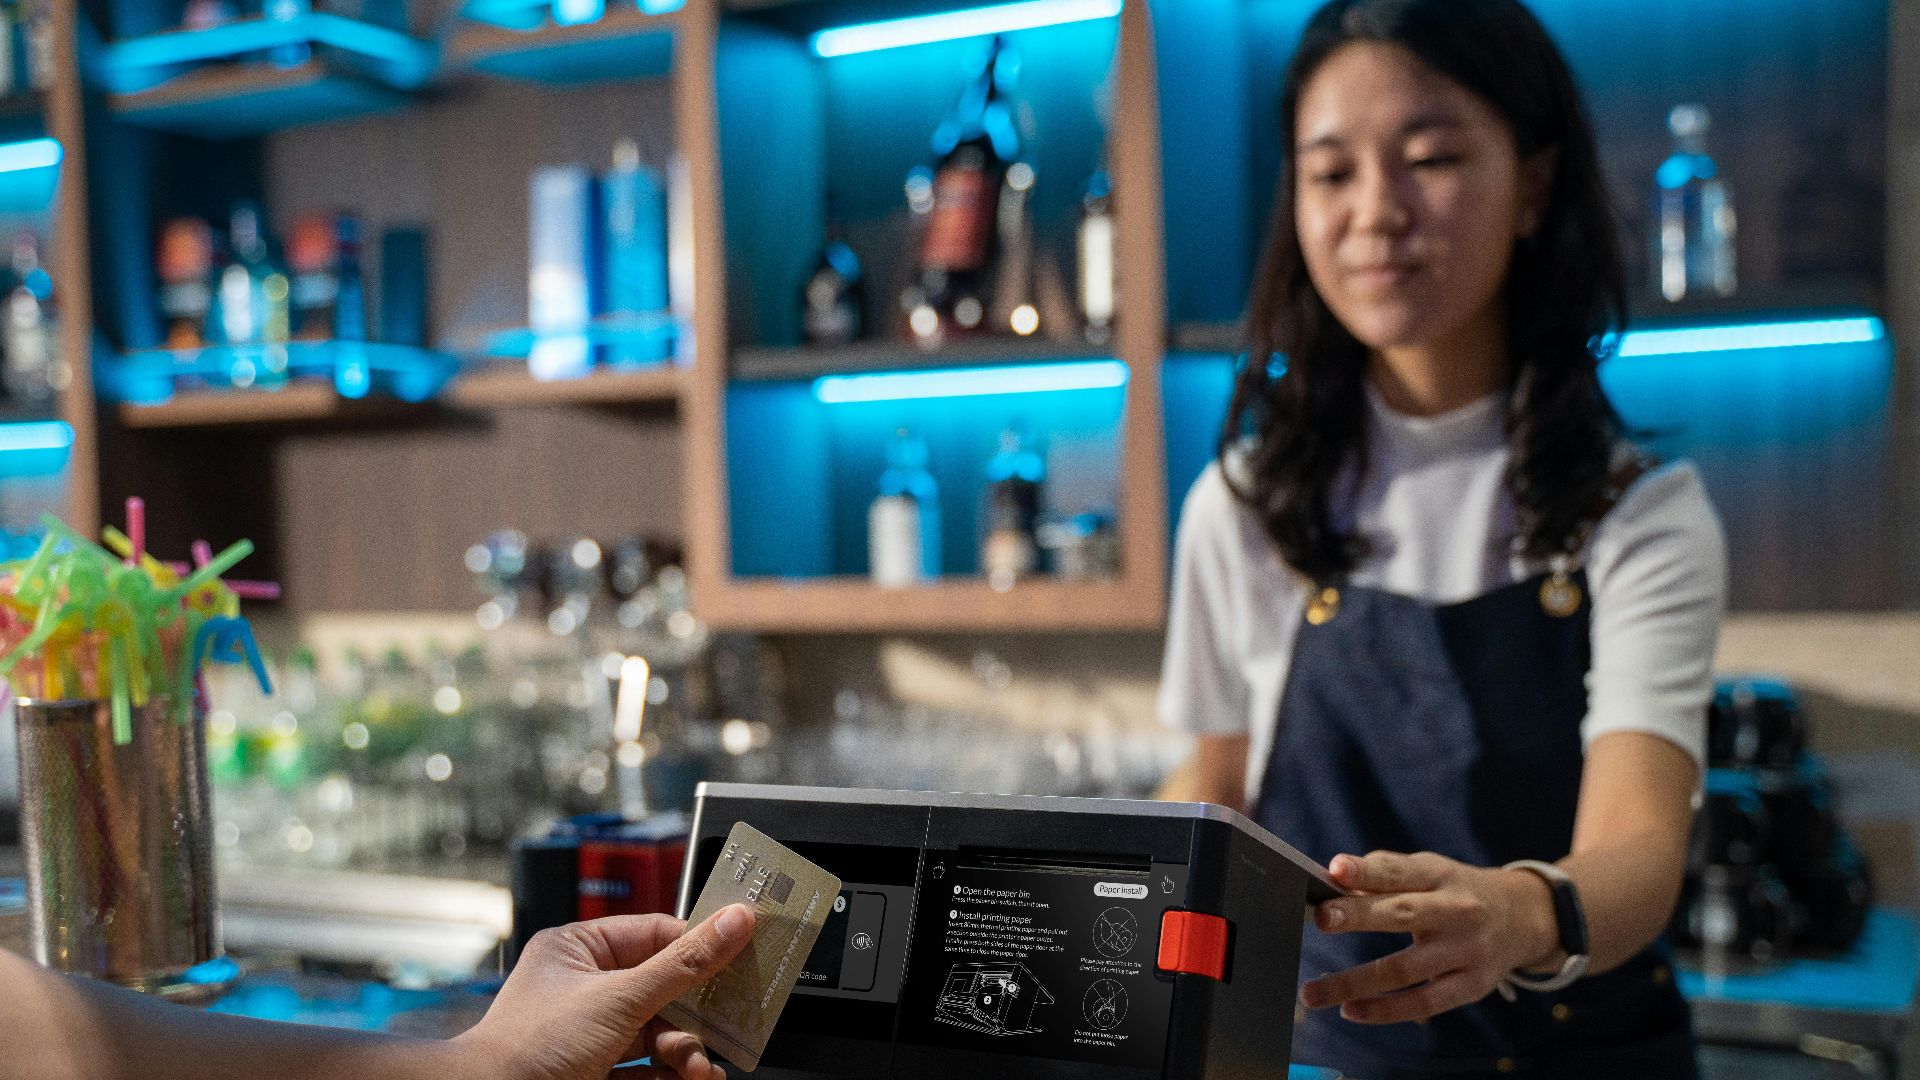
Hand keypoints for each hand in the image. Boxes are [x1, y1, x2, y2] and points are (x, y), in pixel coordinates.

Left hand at [454, 905, 755, 1079]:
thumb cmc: (529, 1047)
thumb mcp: (620, 998)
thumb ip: (684, 964)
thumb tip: (735, 922)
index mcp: (578, 950)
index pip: (655, 934)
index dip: (698, 947)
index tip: (740, 954)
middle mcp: (583, 988)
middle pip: (662, 990)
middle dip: (695, 1016)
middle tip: (727, 1023)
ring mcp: (587, 1034)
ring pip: (656, 1034)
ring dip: (685, 1052)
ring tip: (701, 1071)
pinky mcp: (593, 1073)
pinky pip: (644, 1070)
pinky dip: (671, 1076)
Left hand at [1298, 851, 1556, 1024]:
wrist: (1524, 917)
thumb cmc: (1454, 891)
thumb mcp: (1428, 872)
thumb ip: (1383, 877)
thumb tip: (1330, 887)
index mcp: (1439, 874)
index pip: (1399, 871)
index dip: (1367, 870)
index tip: (1335, 870)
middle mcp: (1456, 910)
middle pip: (1403, 914)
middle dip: (1359, 916)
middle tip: (1320, 918)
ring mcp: (1466, 950)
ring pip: (1405, 969)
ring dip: (1354, 982)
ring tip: (1312, 993)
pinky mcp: (1472, 985)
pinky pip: (1424, 1003)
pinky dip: (1384, 1010)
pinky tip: (1350, 1010)